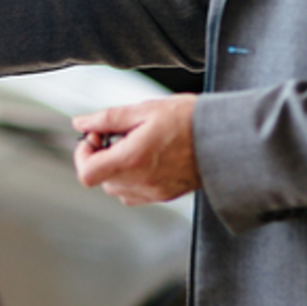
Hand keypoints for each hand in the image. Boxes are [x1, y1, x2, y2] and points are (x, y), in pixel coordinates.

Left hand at [71, 95, 199, 204]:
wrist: (225, 139)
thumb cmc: (190, 121)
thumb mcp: (145, 110)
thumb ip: (108, 119)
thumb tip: (82, 123)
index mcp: (132, 159)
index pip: (87, 173)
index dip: (83, 153)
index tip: (95, 136)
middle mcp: (141, 182)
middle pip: (100, 180)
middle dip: (101, 157)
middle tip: (117, 135)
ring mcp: (153, 192)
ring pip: (116, 188)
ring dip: (116, 168)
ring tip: (135, 144)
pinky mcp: (164, 195)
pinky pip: (134, 193)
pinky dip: (132, 177)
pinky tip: (147, 157)